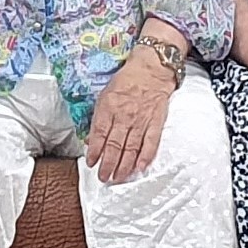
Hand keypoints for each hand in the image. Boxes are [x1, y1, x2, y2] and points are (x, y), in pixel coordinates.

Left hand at [85, 51, 178, 185]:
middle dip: (108, 164)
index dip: (94, 151)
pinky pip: (150, 143)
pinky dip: (145, 157)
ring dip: (123, 166)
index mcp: (109, 107)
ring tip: (117, 178)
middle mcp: (124, 116)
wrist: (152, 69)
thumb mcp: (105, 95)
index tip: (91, 163)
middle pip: (114, 145)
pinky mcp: (156, 123)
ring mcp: (141, 120)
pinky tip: (139, 168)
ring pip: (131, 148)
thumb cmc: (126, 81)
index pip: (99, 134)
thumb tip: (91, 139)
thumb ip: (99, 117)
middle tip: (103, 177)